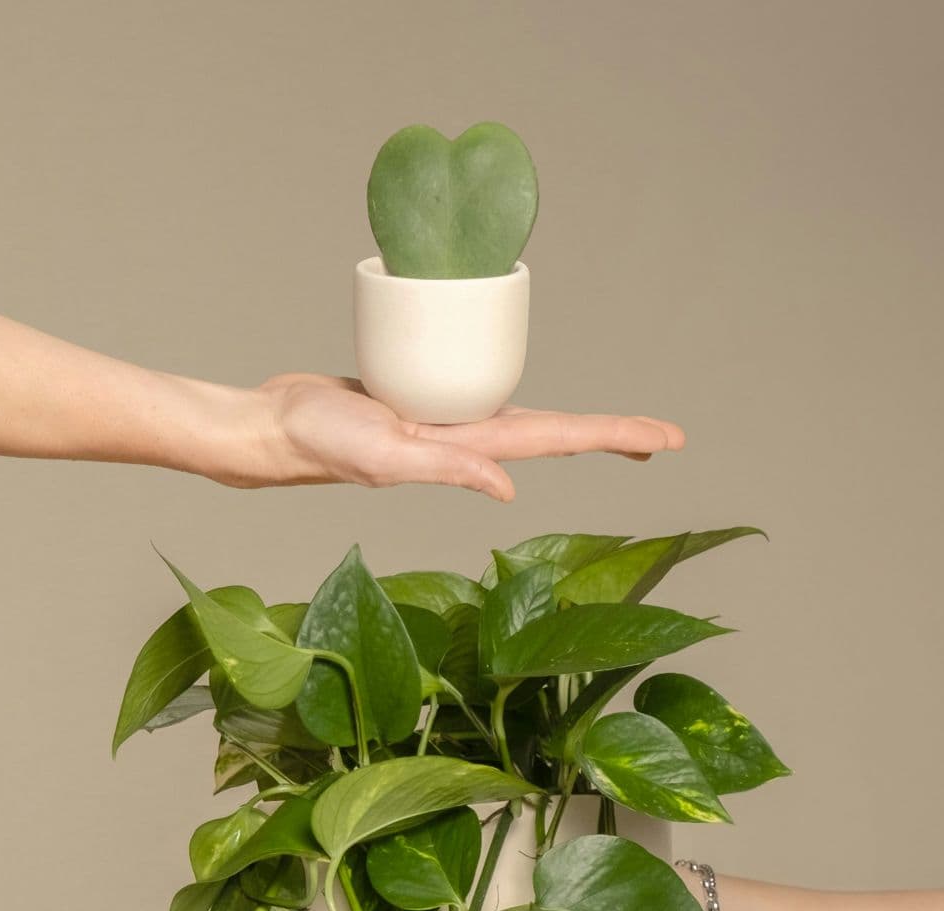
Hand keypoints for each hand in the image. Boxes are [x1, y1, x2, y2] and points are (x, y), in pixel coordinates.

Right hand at [202, 372, 684, 499]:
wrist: (275, 428)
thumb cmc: (320, 444)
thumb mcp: (384, 457)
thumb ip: (445, 470)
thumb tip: (509, 488)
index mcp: (469, 450)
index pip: (558, 440)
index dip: (614, 435)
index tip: (667, 439)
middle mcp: (467, 438)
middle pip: (555, 432)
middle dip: (610, 435)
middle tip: (664, 437)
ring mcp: (447, 421)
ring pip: (524, 416)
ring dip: (571, 424)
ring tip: (617, 430)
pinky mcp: (423, 399)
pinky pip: (481, 391)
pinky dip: (512, 388)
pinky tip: (526, 390)